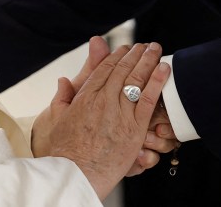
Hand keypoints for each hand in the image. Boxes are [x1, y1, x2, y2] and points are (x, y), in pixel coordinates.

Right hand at [40, 42, 170, 199]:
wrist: (74, 175)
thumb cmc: (63, 152)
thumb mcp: (56, 118)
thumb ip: (62, 97)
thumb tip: (63, 80)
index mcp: (85, 96)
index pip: (105, 68)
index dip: (117, 55)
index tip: (126, 48)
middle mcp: (103, 100)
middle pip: (123, 69)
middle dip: (136, 54)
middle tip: (145, 45)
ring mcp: (119, 113)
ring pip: (137, 79)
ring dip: (148, 61)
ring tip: (156, 50)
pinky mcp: (134, 129)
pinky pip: (148, 100)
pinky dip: (157, 82)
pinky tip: (164, 69)